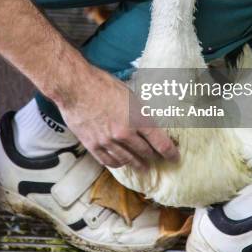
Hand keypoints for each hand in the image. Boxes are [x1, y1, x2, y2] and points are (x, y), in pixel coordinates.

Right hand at [57, 62, 179, 170]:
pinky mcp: (94, 146)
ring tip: (143, 166)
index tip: (175, 157)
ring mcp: (108, 142)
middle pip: (146, 153)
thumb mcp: (130, 95)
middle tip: (158, 159)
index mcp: (138, 119)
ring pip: (128, 160)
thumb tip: (148, 122)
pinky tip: (123, 163)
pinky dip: (119, 164)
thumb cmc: (104, 85)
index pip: (161, 143)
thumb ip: (140, 112)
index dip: (170, 153)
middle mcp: (125, 134)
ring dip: (138, 164)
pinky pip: (110, 161)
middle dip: (154, 157)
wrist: (76, 88)